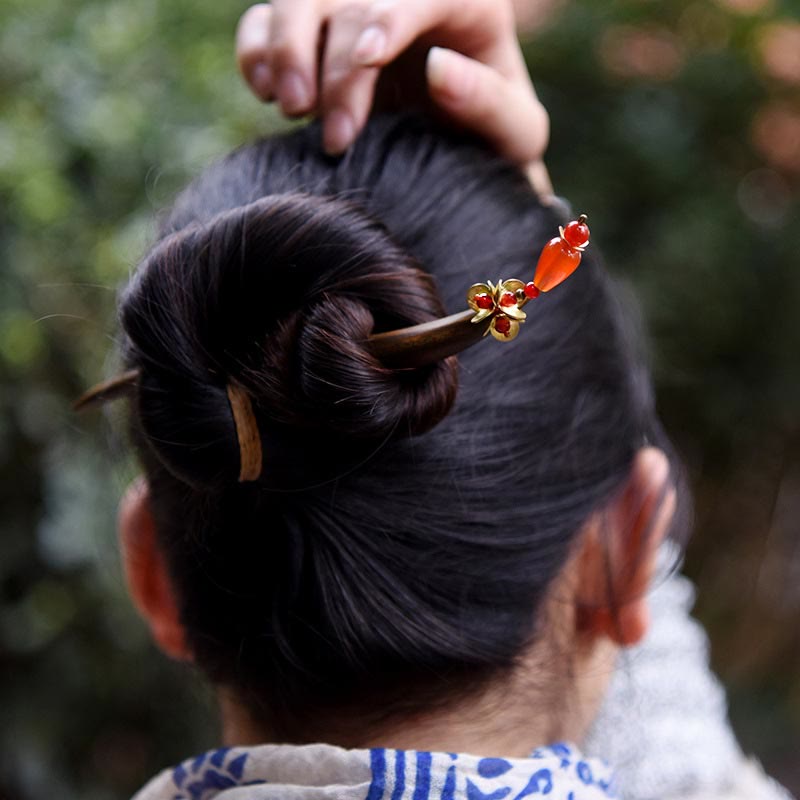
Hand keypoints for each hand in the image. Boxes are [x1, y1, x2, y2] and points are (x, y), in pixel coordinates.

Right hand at [236, 0, 551, 195]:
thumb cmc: (491, 147)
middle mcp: (399, 0)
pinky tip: (267, 92)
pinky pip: (262, 22)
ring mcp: (348, 17)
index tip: (368, 57)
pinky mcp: (310, 40)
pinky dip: (254, 52)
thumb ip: (492, 102)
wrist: (458, 160)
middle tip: (336, 137)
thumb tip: (441, 68)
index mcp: (463, 4)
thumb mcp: (515, 135)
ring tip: (293, 109)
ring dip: (284, 49)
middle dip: (337, 67)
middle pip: (350, 1)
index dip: (388, 15)